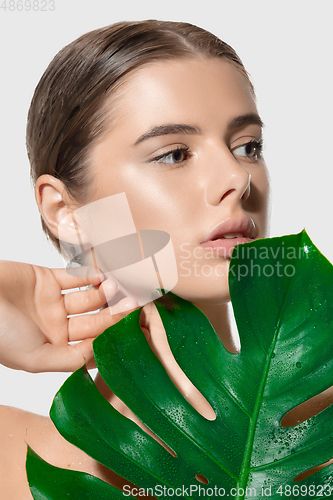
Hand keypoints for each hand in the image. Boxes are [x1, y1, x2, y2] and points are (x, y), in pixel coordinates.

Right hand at [0, 261, 137, 372]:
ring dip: (106, 293)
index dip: (111, 340)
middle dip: (114, 315)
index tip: (133, 332)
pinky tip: (104, 275)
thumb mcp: (31, 357)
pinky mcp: (47, 279)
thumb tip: (100, 360)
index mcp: (53, 349)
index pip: (91, 345)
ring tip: (120, 288)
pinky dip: (89, 275)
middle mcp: (56, 327)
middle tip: (135, 306)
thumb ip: (67, 361)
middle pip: (94, 321)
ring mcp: (52, 302)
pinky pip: (74, 277)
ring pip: (88, 298)